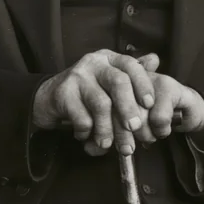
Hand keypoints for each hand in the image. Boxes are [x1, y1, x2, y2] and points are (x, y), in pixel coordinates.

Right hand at [32, 49, 203, 155]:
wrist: (48, 99)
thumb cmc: (88, 93)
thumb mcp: (111, 83)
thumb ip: (134, 75)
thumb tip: (156, 59)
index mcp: (110, 59)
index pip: (130, 65)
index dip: (143, 84)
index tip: (150, 104)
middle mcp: (94, 63)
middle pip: (118, 82)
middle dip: (129, 108)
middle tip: (136, 128)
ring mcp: (77, 76)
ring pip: (101, 103)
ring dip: (107, 128)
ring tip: (107, 144)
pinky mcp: (62, 92)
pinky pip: (81, 116)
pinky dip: (86, 131)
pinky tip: (84, 136)